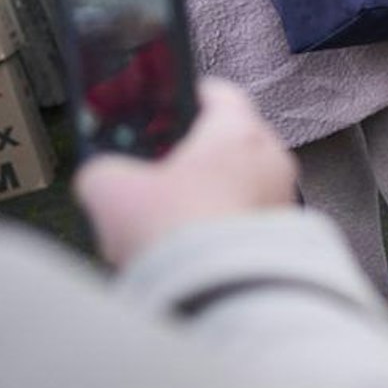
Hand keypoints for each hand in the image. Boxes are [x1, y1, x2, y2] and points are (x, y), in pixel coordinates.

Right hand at [74, 79, 298, 268]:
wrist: (221, 293)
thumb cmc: (178, 231)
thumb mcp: (111, 190)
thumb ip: (103, 171)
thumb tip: (102, 177)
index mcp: (238, 131)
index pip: (219, 93)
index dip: (188, 96)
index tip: (169, 105)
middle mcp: (271, 158)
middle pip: (227, 143)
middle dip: (192, 159)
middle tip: (158, 173)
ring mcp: (282, 197)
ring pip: (238, 185)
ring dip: (205, 198)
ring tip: (167, 222)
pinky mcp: (284, 235)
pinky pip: (246, 220)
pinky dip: (220, 228)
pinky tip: (187, 250)